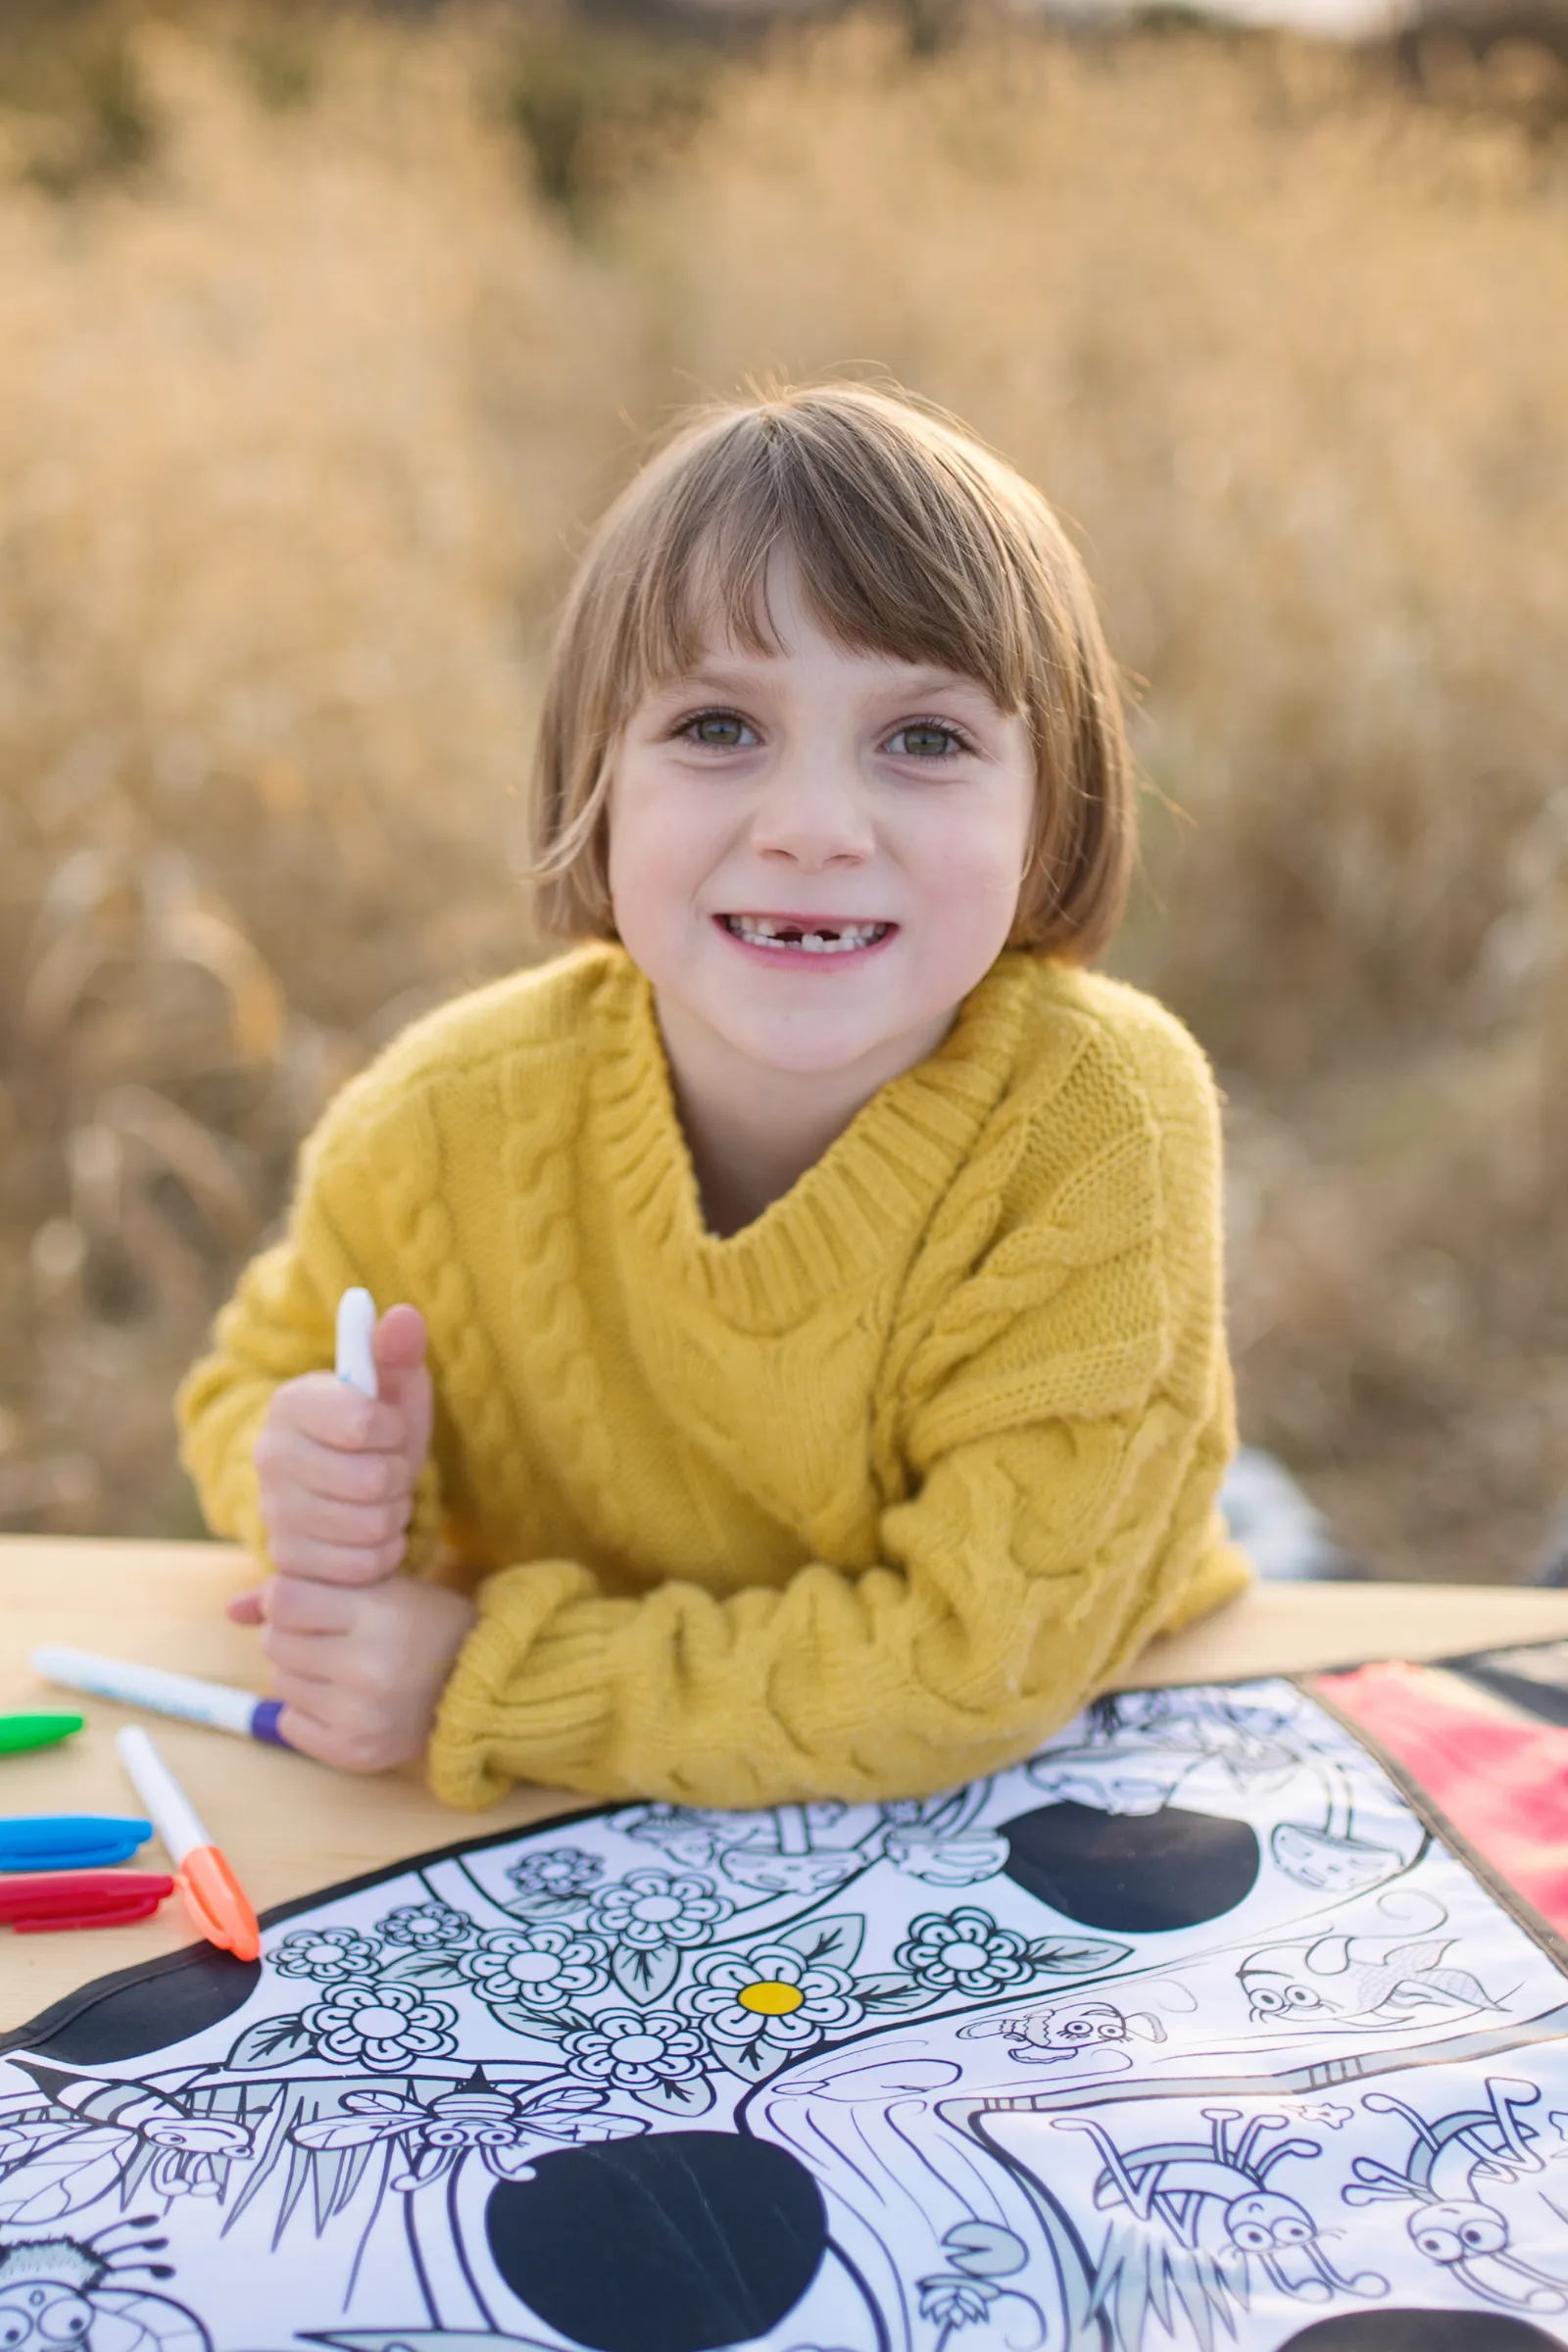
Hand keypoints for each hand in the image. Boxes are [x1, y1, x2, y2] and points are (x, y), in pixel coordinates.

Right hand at [233, 1304, 431, 1616]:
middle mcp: (270, 1455)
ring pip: (372, 1525)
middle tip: (389, 1469)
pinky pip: (362, 1566)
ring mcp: (273, 1512)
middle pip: (375, 1480)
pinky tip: (372, 1535)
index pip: (366, 1422)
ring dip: (395, 1516)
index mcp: (293, 1403)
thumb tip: (401, 1314)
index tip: (390, 1428)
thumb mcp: (393, 1391)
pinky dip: (383, 1554)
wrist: (346, 1492)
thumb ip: (397, 1352)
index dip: (395, 1429)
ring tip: (381, 1499)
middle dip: (399, 1477)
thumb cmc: (376, 1432)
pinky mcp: (287, 1561)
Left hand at [254, 1570, 477, 1772]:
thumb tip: (231, 1609)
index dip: (286, 1597)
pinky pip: (290, 1723)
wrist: (476, 1684)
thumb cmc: (422, 1623)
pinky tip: (341, 1698)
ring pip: (280, 1681)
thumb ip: (303, 1588)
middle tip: (330, 1635)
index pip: (285, 1600)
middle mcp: (368, 1666)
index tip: (307, 1600)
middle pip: (276, 1642)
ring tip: (341, 1665)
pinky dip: (305, 1709)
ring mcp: (360, 1715)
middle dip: (292, 1633)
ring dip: (298, 1670)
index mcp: (379, 1613)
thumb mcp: (376, 1586)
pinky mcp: (354, 1752)